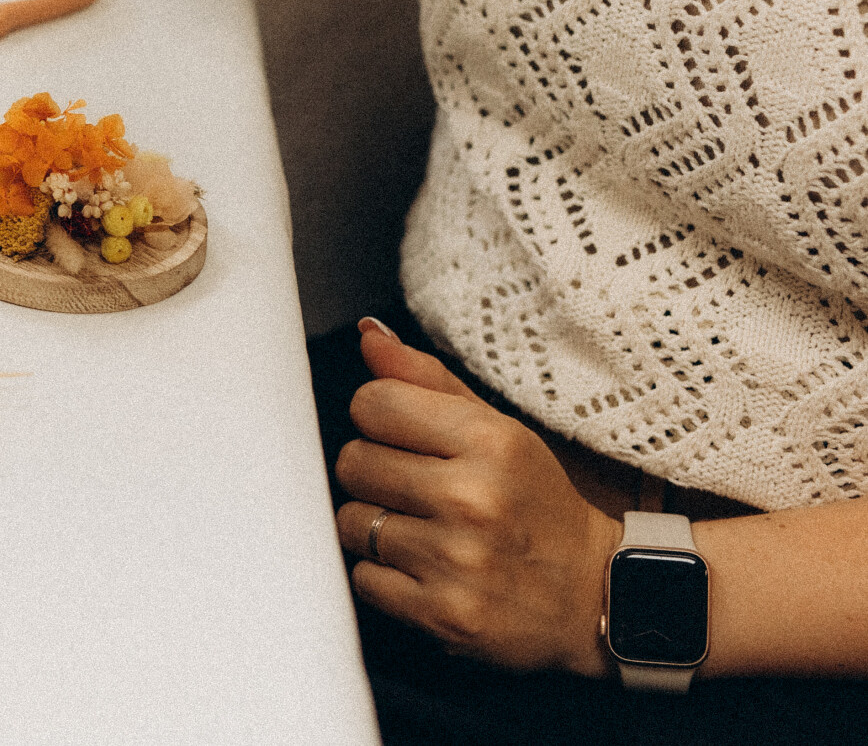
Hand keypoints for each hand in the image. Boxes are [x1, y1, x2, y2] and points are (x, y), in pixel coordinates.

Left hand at [333, 318, 620, 674]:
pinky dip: (383, 575)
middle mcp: (473, 499)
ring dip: (375, 526)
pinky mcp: (444, 614)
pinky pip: (364, 578)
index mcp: (490, 442)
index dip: (379, 419)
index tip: (404, 437)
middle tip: (415, 489)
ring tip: (421, 530)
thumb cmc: (538, 504)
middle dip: (374, 473)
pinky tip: (424, 568)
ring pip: (352, 522)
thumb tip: (368, 336)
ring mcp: (458, 560)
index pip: (372, 403)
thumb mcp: (498, 432)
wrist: (599, 597)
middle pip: (353, 462)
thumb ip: (427, 380)